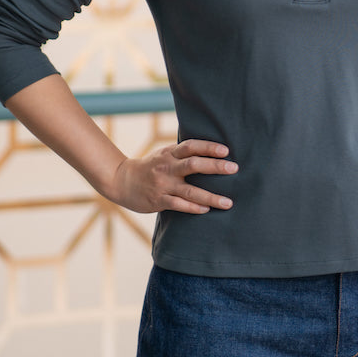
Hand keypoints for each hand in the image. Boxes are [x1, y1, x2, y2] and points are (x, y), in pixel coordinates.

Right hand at [107, 139, 237, 213]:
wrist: (123, 181)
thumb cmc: (151, 166)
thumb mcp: (165, 154)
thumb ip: (183, 152)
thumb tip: (210, 147)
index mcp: (170, 153)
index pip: (191, 146)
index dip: (208, 147)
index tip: (226, 150)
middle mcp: (167, 167)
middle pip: (194, 165)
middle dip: (215, 166)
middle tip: (234, 168)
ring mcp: (163, 185)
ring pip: (190, 190)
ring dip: (211, 196)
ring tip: (229, 202)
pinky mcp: (159, 200)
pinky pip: (179, 205)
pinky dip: (193, 207)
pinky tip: (206, 210)